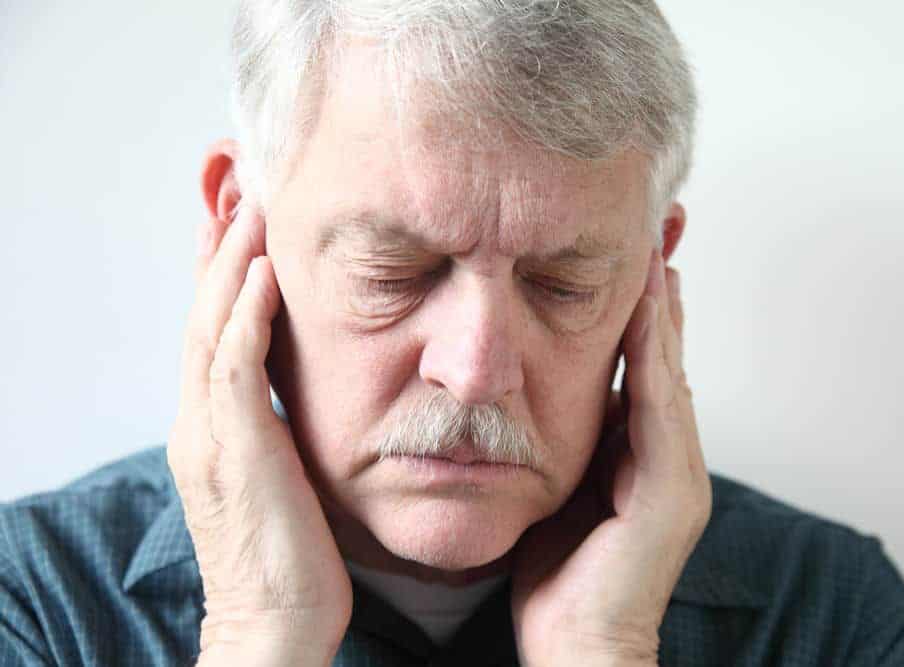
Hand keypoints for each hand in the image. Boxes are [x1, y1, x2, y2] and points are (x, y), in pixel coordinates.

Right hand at [167, 207, 351, 665]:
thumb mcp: (281, 478)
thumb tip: (298, 396)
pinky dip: (244, 315)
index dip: (219, 275)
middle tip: (236, 190)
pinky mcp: (235, 451)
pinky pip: (233, 368)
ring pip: (209, 328)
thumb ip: (277, 429)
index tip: (237, 224)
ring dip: (230, 264)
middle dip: (218, 250)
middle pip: (201, 315)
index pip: (210, 332)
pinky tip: (262, 273)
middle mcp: (200, 423)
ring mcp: (210, 435)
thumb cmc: (290, 558)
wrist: (274, 624)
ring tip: (249, 207)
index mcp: (211, 428)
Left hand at [511, 251, 711, 666]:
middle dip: (661, 290)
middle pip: (664, 354)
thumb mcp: (553, 494)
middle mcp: (667, 455)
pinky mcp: (671, 491)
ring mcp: (676, 472)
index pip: (641, 365)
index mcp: (637, 455)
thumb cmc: (557, 581)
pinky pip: (661, 407)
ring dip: (662, 307)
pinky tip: (647, 306)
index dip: (638, 308)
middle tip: (658, 224)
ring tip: (655, 246)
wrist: (578, 651)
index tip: (628, 251)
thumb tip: (528, 399)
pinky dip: (654, 353)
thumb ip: (559, 445)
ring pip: (668, 370)